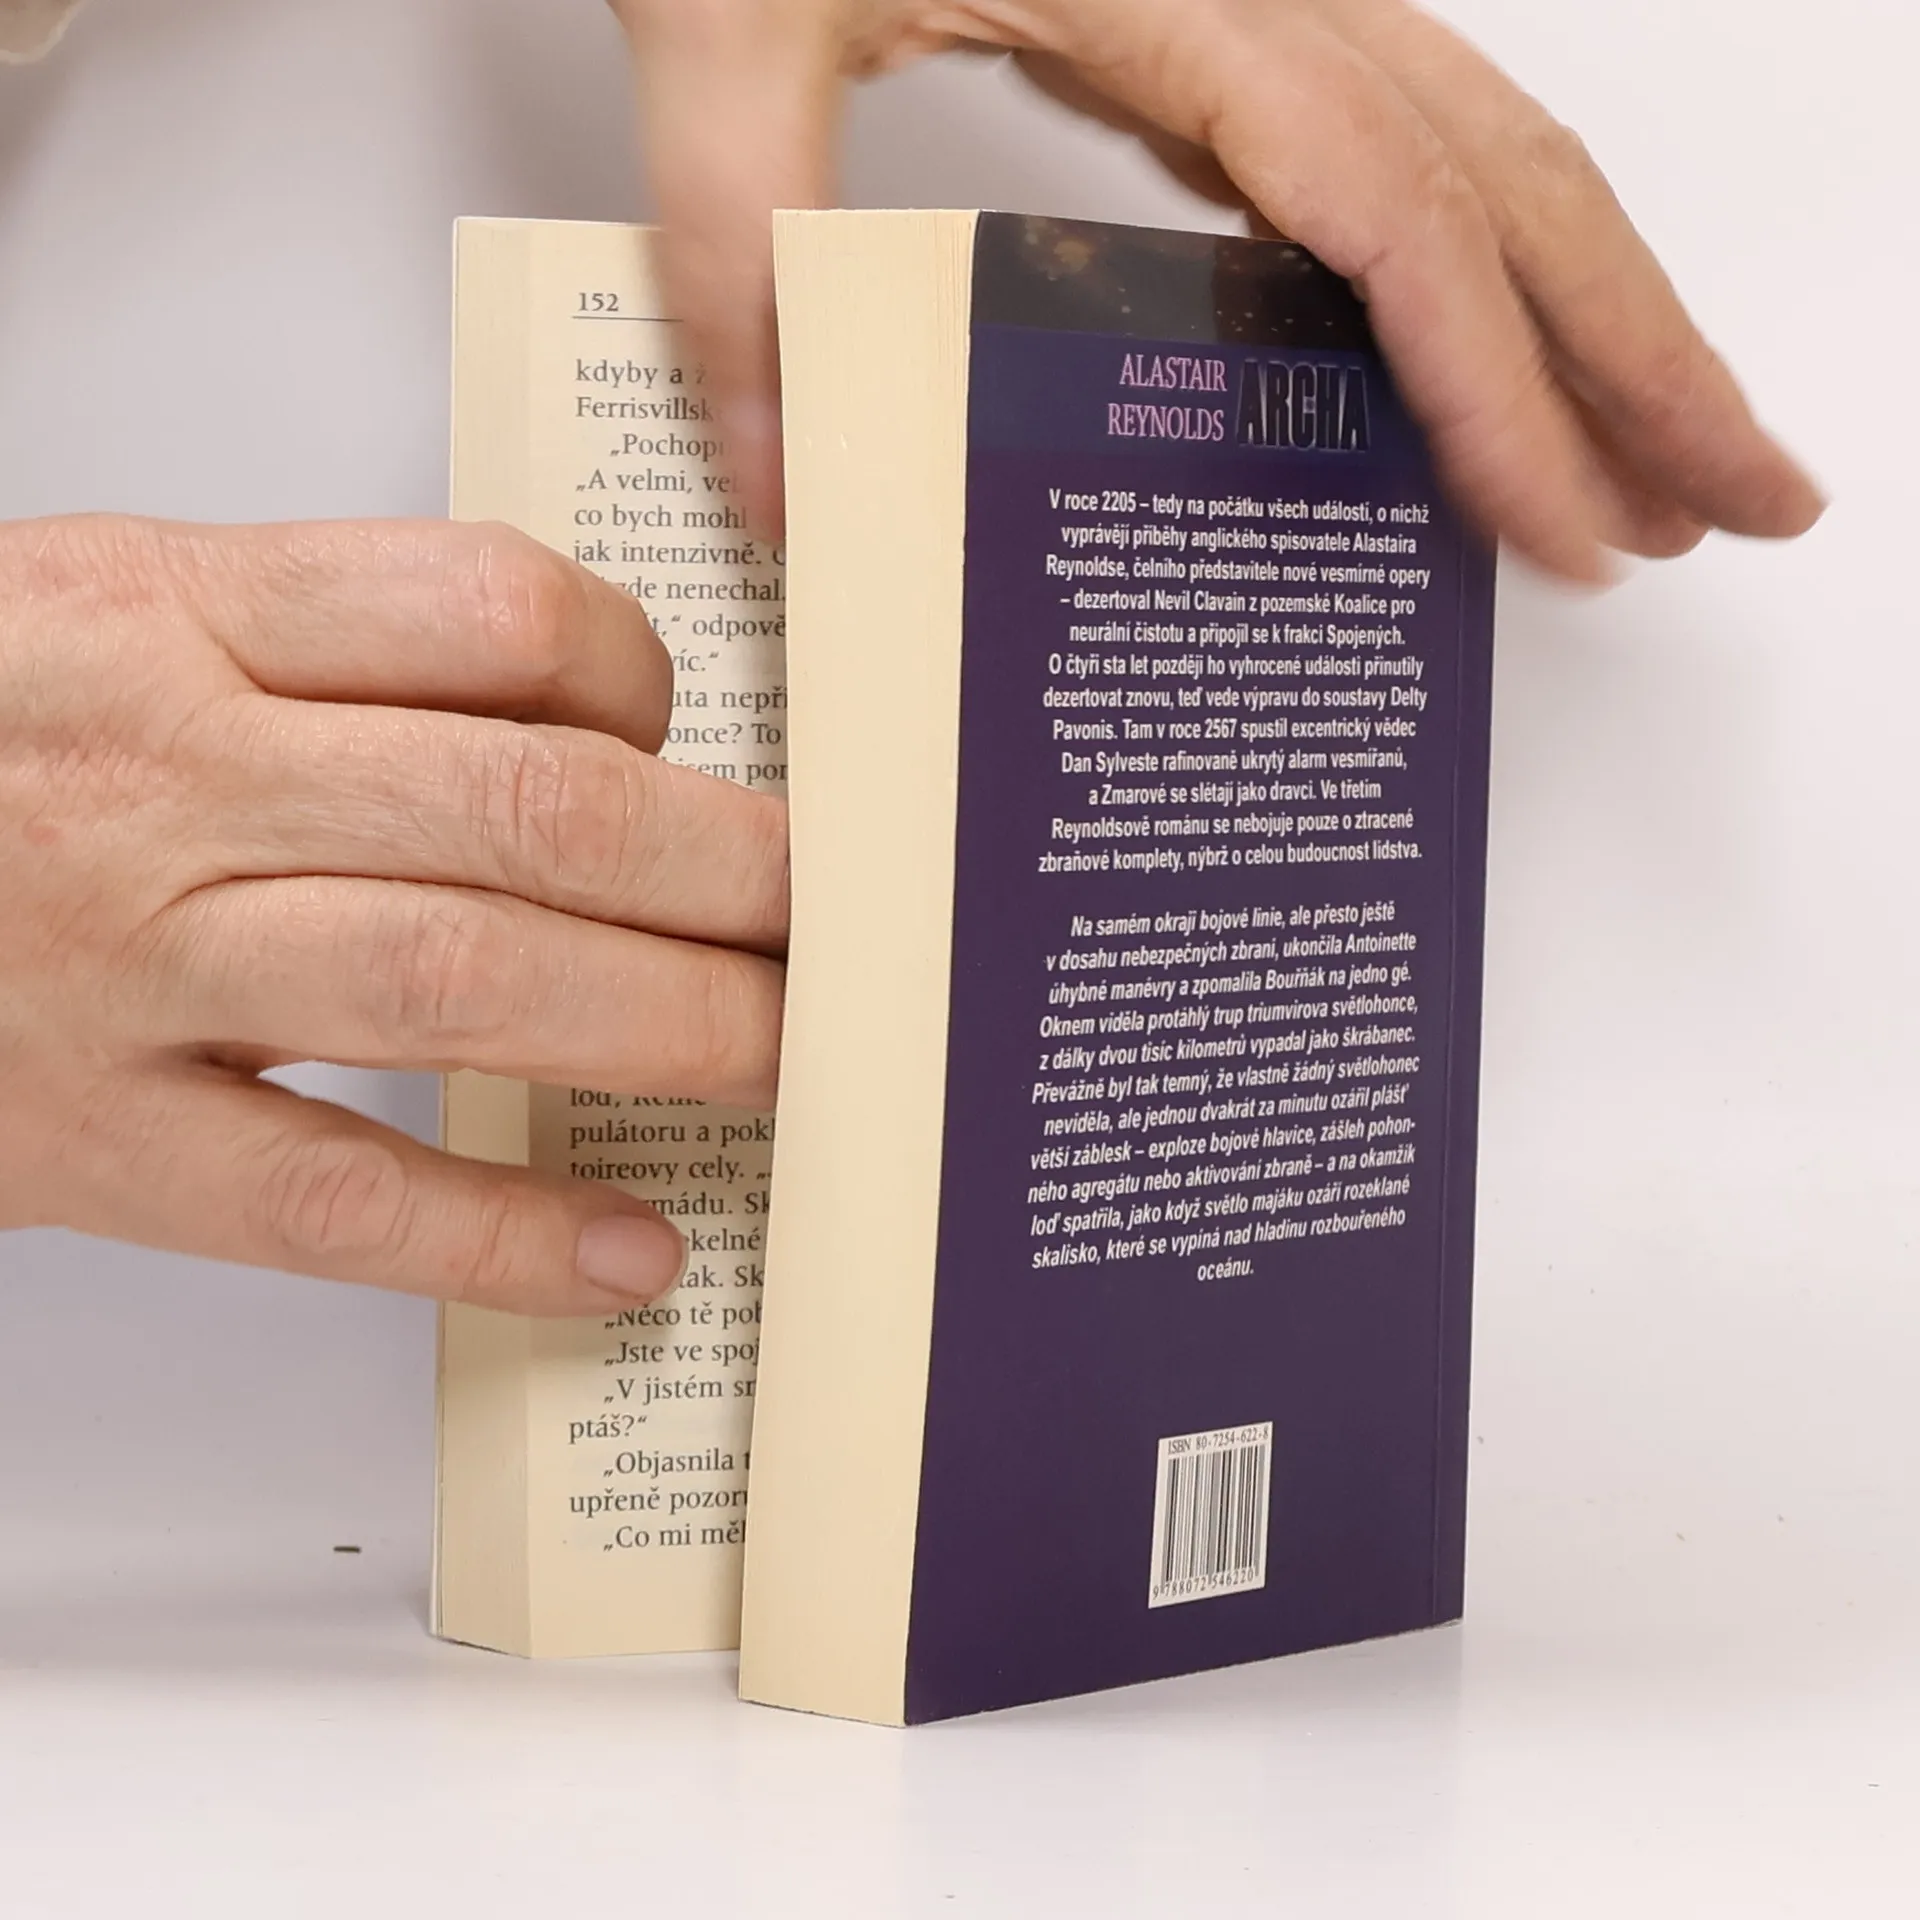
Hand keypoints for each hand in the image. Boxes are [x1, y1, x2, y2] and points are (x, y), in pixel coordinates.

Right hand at [0, 516, 785, 1311]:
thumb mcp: (110, 610)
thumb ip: (327, 648)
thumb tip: (589, 716)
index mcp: (174, 610)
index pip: (486, 611)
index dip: (637, 675)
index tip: (694, 739)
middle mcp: (168, 775)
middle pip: (524, 809)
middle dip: (724, 873)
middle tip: (844, 920)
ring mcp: (129, 965)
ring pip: (461, 982)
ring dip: (665, 1028)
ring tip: (794, 1059)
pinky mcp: (95, 1138)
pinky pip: (332, 1196)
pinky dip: (498, 1235)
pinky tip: (625, 1255)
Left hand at [614, 0, 1823, 579]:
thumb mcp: (717, 36)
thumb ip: (740, 264)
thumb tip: (781, 498)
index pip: (1399, 219)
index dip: (1501, 387)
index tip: (1572, 529)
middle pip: (1516, 183)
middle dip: (1649, 356)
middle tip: (1745, 506)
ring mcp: (1271, 2)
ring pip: (1498, 154)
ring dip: (1608, 308)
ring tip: (1682, 454)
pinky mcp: (1234, 29)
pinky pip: (1415, 149)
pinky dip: (1491, 265)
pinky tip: (1505, 358)